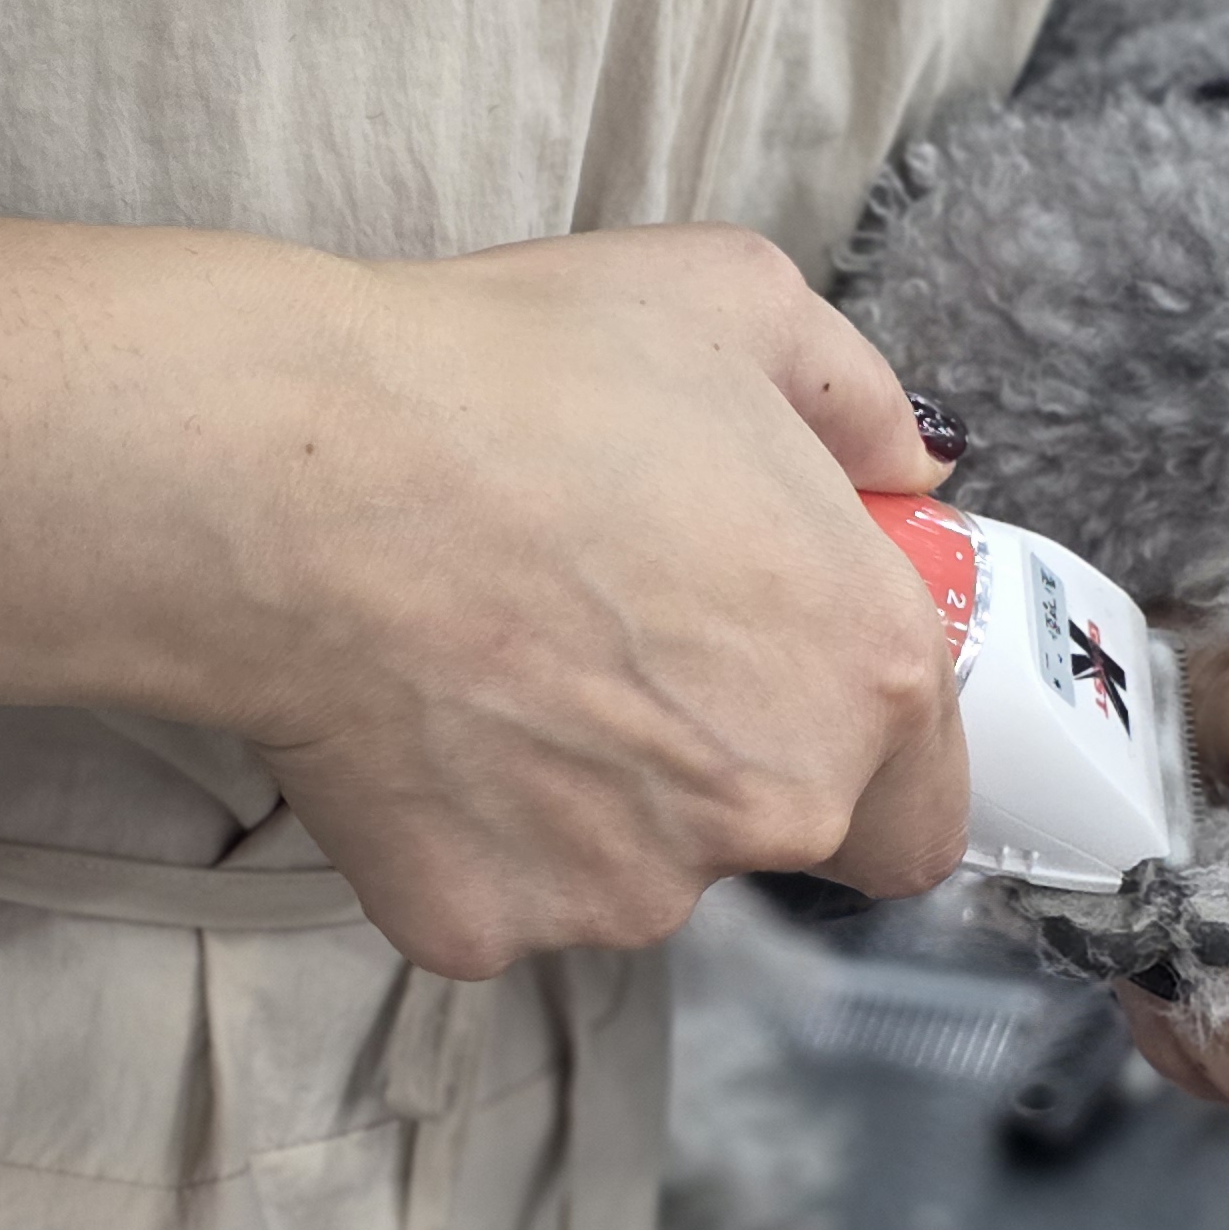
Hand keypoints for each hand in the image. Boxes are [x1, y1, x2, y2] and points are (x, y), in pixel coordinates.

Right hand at [0, 217, 966, 976]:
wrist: (302, 474)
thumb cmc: (518, 377)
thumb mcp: (736, 303)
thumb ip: (859, 402)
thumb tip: (905, 469)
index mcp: (867, 669)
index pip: (926, 804)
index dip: (865, 747)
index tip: (786, 681)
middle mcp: (774, 806)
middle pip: (784, 842)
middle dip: (722, 769)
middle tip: (614, 650)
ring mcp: (628, 888)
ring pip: (637, 873)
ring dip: (594, 798)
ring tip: (498, 662)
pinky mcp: (486, 927)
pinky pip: (500, 893)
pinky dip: (469, 829)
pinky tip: (420, 718)